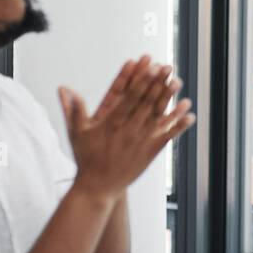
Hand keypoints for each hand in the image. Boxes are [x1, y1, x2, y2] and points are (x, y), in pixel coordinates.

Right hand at [59, 56, 195, 198]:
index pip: (129, 96)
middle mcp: (128, 129)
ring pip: (158, 115)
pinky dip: (179, 124)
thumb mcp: (77, 132)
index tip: (149, 66)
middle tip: (168, 66)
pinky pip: (167, 135)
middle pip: (146, 101)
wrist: (97, 187)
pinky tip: (189, 113)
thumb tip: (63, 88)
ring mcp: (141, 140)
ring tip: (178, 81)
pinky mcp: (150, 151)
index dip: (140, 80)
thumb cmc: (86, 158)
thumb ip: (73, 109)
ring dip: (169, 98)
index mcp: (111, 122)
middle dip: (157, 82)